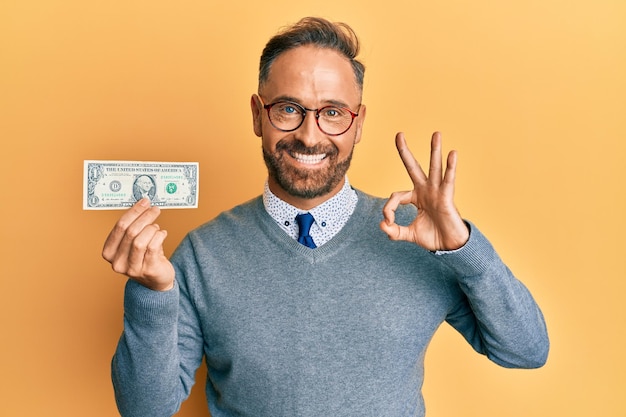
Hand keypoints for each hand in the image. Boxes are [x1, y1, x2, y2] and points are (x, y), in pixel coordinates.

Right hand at [102, 198, 174, 290]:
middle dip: (145, 217)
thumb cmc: (144, 257)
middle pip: (130, 232)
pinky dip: (159, 236)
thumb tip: (143, 205)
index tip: (144, 202)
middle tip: (155, 209)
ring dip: (152, 229)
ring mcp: (132, 268)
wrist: (156, 281)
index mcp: (109, 252)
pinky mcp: (147, 270)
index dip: (133, 212)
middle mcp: (117, 262)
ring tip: (156, 227)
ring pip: (140, 240)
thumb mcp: (132, 243)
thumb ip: (133, 227)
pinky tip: (162, 234)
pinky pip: (153, 247)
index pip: (119, 227)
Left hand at [380, 132, 468, 250]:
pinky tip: (453, 154)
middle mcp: (425, 190)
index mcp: (415, 197)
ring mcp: (436, 191)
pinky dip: (451, 167)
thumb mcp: (408, 234)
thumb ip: (394, 231)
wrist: (449, 246)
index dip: (388, 209)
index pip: (396, 196)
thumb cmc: (432, 237)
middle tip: (399, 134)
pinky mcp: (447, 196)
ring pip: (434, 167)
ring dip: (435, 150)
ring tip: (436, 134)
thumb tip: (382, 225)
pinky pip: (448, 179)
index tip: (388, 222)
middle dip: (405, 151)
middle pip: (413, 167)